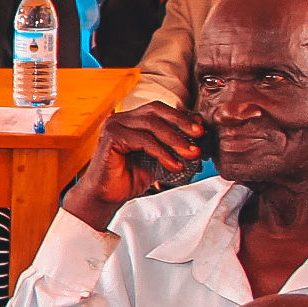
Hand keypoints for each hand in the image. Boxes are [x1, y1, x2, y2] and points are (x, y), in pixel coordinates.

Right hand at [63, 101, 203, 231]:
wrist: (106, 197)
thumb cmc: (129, 178)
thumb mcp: (158, 157)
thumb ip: (171, 144)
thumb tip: (197, 133)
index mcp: (131, 120)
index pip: (160, 109)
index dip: (182, 117)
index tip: (201, 130)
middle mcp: (121, 118)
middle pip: (156, 110)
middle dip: (181, 122)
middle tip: (200, 135)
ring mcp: (114, 125)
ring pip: (152, 125)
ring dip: (176, 140)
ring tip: (191, 154)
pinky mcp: (111, 137)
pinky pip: (144, 140)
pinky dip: (163, 153)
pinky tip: (174, 165)